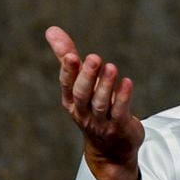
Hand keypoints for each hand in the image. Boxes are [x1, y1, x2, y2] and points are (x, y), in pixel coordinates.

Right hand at [45, 26, 143, 179]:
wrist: (110, 149)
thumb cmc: (92, 108)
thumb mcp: (78, 83)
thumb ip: (67, 57)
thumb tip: (51, 30)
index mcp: (71, 101)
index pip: (67, 85)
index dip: (69, 71)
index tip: (72, 56)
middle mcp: (83, 112)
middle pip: (83, 94)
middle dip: (87, 76)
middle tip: (95, 58)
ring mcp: (101, 122)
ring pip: (101, 103)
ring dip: (106, 85)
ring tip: (112, 67)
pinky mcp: (119, 127)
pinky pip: (120, 112)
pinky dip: (123, 97)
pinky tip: (128, 82)